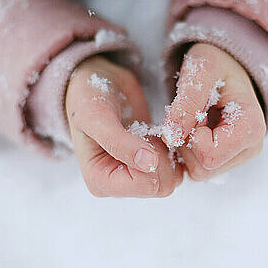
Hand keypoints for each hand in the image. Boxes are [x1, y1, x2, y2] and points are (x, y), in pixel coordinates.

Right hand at [67, 55, 182, 197]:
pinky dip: (177, 149)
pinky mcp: (151, 167)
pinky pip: (179, 168)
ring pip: (173, 178)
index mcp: (100, 181)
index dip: (153, 158)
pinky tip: (161, 132)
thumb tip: (149, 165)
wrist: (98, 81)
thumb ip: (120, 142)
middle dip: (162, 156)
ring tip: (150, 131)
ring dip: (170, 151)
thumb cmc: (88, 98)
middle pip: (163, 186)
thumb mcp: (97, 116)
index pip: (145, 185)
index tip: (142, 133)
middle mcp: (118, 185)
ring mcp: (136, 177)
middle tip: (147, 131)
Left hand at [162, 43, 265, 180]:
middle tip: (192, 112)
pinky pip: (196, 168)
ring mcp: (239, 156)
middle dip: (187, 142)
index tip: (195, 110)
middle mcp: (250, 148)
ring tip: (194, 117)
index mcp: (251, 127)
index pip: (209, 156)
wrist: (225, 63)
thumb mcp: (201, 71)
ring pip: (198, 172)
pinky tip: (193, 127)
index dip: (191, 135)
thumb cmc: (216, 61)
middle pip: (203, 168)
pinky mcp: (226, 160)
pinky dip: (187, 150)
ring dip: (186, 146)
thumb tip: (170, 137)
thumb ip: (186, 103)